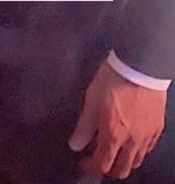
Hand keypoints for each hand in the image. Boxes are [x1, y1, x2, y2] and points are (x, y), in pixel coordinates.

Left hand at [68, 61, 165, 178]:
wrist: (141, 64)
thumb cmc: (113, 78)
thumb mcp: (92, 100)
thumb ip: (84, 126)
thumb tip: (75, 145)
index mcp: (114, 135)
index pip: (102, 164)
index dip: (90, 166)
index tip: (84, 160)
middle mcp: (132, 141)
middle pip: (122, 169)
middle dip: (109, 169)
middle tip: (100, 159)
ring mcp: (148, 135)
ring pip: (138, 160)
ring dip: (125, 161)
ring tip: (115, 149)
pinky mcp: (158, 126)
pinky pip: (149, 147)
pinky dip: (139, 150)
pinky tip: (132, 139)